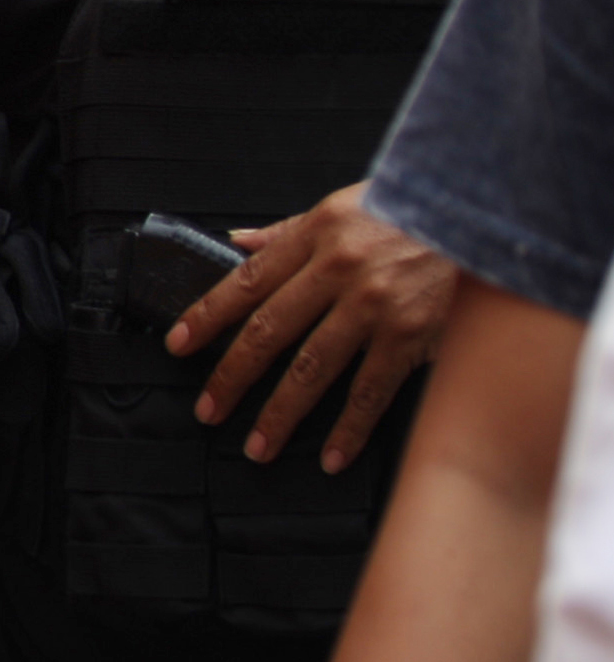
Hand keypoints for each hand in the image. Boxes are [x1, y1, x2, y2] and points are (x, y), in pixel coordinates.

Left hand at [167, 183, 454, 471]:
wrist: (481, 216)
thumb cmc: (410, 210)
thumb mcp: (342, 205)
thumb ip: (288, 231)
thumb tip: (239, 243)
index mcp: (315, 238)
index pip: (245, 282)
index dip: (206, 317)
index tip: (179, 345)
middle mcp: (339, 273)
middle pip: (269, 333)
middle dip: (232, 376)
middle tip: (209, 410)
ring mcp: (375, 308)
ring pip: (314, 370)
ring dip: (281, 414)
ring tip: (258, 445)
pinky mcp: (412, 336)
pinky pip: (372, 391)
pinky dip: (350, 428)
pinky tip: (332, 455)